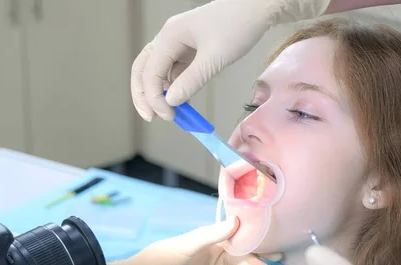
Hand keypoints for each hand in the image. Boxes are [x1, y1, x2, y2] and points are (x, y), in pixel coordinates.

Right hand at [131, 0, 330, 120]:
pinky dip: (173, 87)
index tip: (168, 116)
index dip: (154, 97)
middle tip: (151, 117)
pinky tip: (180, 101)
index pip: (150, 72)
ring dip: (158, 92)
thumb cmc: (237, 28)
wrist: (257, 8)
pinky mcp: (188, 49)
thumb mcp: (214, 58)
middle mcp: (168, 38)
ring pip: (157, 71)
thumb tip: (171, 101)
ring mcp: (177, 44)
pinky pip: (173, 71)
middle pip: (144, 69)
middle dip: (144, 95)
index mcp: (169, 36)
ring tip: (168, 113)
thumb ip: (191, 81)